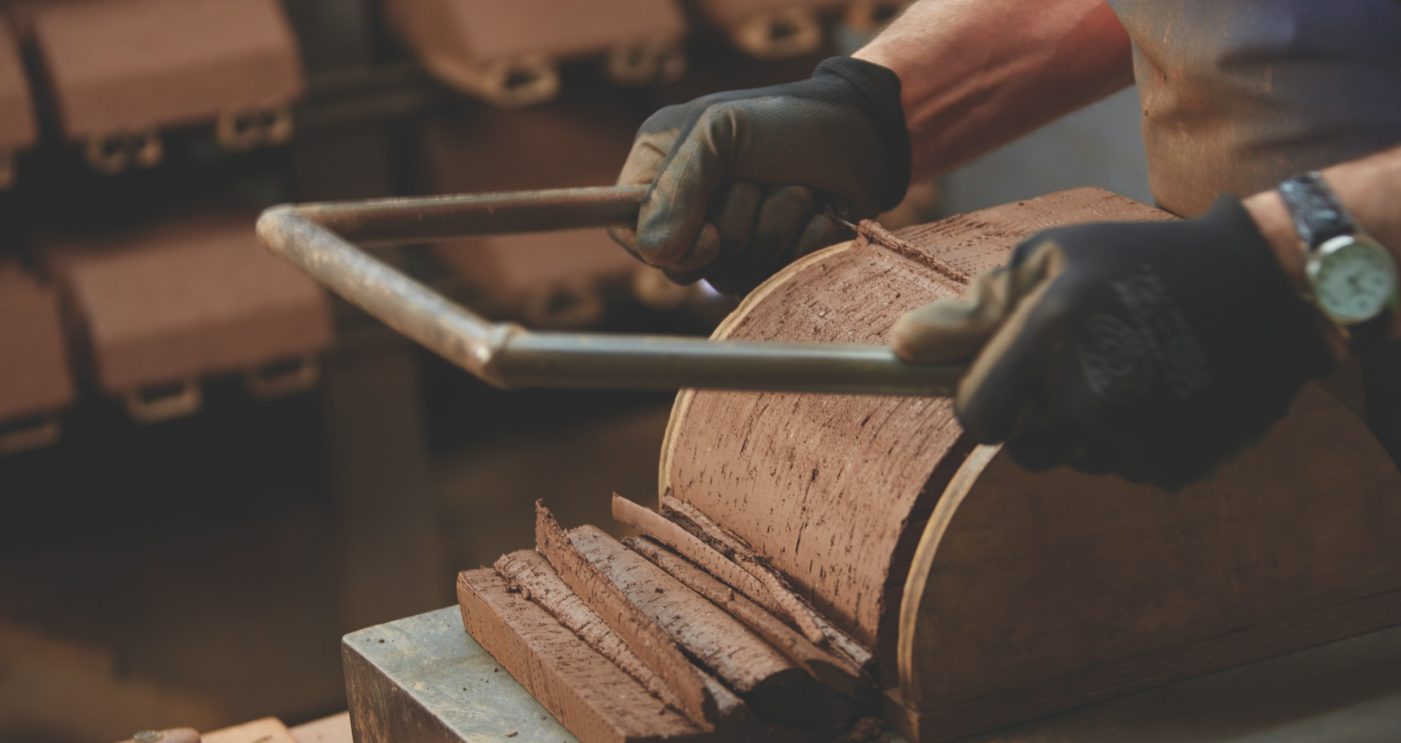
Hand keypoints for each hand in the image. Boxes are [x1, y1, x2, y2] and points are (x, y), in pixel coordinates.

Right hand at [610, 57, 909, 294]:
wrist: (861, 131)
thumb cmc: (784, 119)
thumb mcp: (719, 130)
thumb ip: (678, 186)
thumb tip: (657, 253)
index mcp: (659, 173)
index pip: (628, 234)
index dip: (663, 244)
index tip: (706, 230)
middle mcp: (688, 214)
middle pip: (683, 267)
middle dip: (736, 223)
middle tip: (762, 180)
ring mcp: (731, 245)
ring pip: (733, 277)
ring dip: (777, 226)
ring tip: (798, 188)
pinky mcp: (772, 265)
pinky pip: (778, 280)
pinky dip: (806, 241)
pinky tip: (819, 210)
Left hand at [891, 197, 1333, 488]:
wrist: (1263, 285)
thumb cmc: (1137, 262)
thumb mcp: (1052, 260)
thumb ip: (974, 309)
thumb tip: (900, 345)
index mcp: (1051, 335)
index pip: (975, 416)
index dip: (983, 398)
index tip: (1007, 379)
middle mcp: (1092, 392)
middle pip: (1020, 447)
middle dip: (1033, 414)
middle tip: (1080, 364)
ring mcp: (1136, 436)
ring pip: (1071, 461)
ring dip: (1082, 429)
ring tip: (1127, 371)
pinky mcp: (1174, 468)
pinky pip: (1120, 469)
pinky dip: (1131, 442)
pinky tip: (1162, 395)